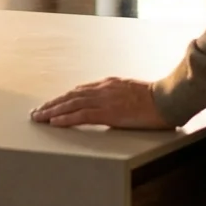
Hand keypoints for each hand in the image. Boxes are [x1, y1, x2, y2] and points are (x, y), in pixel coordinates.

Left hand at [29, 77, 172, 129]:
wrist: (167, 98)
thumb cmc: (156, 98)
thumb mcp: (132, 92)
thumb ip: (118, 96)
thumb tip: (110, 106)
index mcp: (108, 84)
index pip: (79, 91)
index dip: (63, 98)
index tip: (52, 104)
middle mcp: (102, 89)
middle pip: (70, 96)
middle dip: (52, 104)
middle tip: (37, 112)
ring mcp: (104, 100)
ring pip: (71, 104)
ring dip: (53, 111)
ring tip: (39, 117)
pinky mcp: (108, 112)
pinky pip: (82, 115)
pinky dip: (66, 118)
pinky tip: (55, 122)